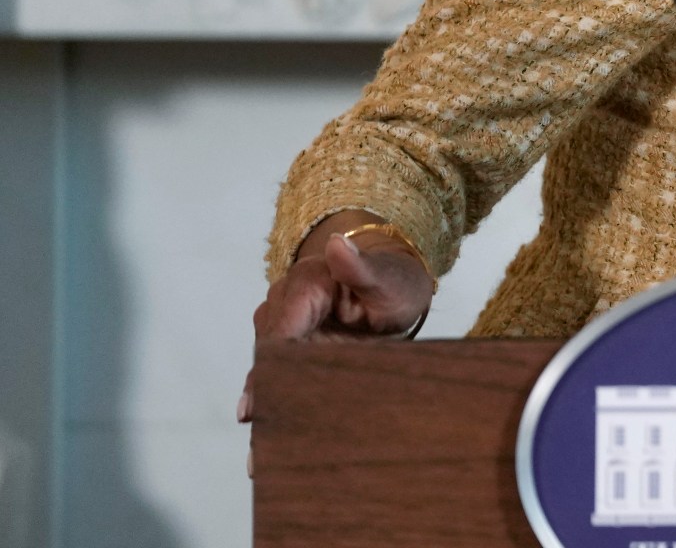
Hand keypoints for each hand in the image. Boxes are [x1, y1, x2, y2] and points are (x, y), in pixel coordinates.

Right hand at [239, 211, 434, 421]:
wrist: (395, 290)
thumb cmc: (394, 284)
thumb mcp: (387, 280)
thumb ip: (362, 268)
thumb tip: (338, 244)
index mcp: (306, 283)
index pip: (282, 328)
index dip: (274, 363)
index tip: (267, 395)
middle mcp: (284, 303)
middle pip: (268, 353)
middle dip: (265, 391)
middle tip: (262, 429)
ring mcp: (284, 327)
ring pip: (267, 369)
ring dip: (265, 404)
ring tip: (262, 449)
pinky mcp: (289, 349)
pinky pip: (275, 376)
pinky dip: (271, 404)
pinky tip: (264, 440)